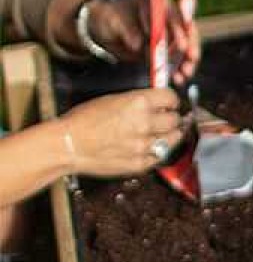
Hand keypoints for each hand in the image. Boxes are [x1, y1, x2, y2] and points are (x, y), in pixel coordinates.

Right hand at [60, 88, 184, 176]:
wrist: (68, 145)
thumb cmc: (83, 121)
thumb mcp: (113, 99)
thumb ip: (138, 101)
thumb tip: (157, 102)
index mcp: (138, 103)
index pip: (171, 98)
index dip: (171, 100)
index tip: (170, 103)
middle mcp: (145, 123)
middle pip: (175, 119)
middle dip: (172, 117)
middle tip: (167, 118)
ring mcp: (144, 145)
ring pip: (173, 139)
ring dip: (170, 135)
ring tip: (162, 133)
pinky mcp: (141, 163)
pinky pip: (160, 156)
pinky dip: (158, 151)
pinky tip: (150, 147)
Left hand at [77, 0, 199, 83]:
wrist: (104, 29)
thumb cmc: (110, 18)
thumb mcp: (115, 21)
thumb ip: (128, 30)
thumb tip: (138, 45)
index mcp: (157, 4)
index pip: (174, 15)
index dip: (180, 30)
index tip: (182, 45)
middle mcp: (167, 19)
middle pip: (186, 32)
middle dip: (190, 47)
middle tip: (191, 60)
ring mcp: (167, 36)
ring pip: (185, 48)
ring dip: (187, 62)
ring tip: (185, 74)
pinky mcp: (164, 51)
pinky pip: (176, 61)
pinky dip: (178, 70)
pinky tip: (178, 79)